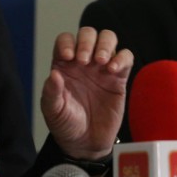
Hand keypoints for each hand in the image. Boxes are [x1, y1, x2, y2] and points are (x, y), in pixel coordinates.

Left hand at [40, 27, 131, 160]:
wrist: (85, 143)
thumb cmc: (66, 124)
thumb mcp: (53, 111)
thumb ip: (51, 92)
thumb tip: (54, 74)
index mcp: (64, 65)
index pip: (65, 40)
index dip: (67, 42)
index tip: (67, 56)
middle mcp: (84, 62)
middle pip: (88, 34)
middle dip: (87, 41)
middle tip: (85, 60)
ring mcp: (102, 68)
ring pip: (108, 39)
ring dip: (105, 45)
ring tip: (101, 62)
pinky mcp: (119, 78)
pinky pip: (126, 58)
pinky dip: (122, 58)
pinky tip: (113, 70)